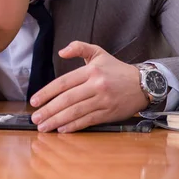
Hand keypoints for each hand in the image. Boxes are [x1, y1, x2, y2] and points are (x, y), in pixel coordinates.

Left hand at [29, 41, 147, 132]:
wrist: (144, 84)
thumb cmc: (117, 69)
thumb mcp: (99, 53)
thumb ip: (79, 47)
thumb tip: (61, 51)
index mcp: (91, 71)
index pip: (63, 83)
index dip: (47, 93)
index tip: (34, 101)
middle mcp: (96, 85)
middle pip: (67, 100)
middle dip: (48, 110)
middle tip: (35, 118)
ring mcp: (103, 100)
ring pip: (76, 112)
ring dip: (57, 121)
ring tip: (44, 126)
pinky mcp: (109, 113)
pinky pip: (88, 121)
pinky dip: (74, 126)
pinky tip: (62, 130)